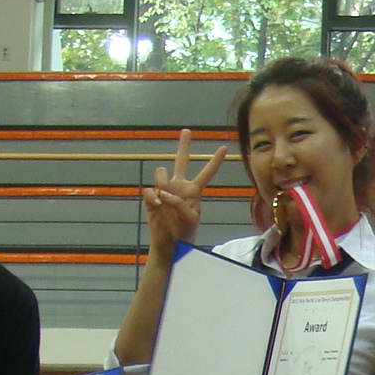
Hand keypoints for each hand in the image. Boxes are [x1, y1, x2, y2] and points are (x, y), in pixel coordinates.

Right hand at [142, 128, 227, 259]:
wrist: (168, 243)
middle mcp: (179, 185)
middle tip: (187, 131)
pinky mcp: (152, 196)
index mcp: (194, 191)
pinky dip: (153, 198)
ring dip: (162, 183)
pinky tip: (157, 207)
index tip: (224, 148)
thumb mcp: (190, 219)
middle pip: (181, 161)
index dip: (214, 161)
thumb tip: (164, 194)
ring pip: (161, 173)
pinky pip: (150, 190)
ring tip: (165, 202)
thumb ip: (180, 204)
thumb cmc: (184, 232)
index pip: (206, 173)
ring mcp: (165, 189)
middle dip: (184, 145)